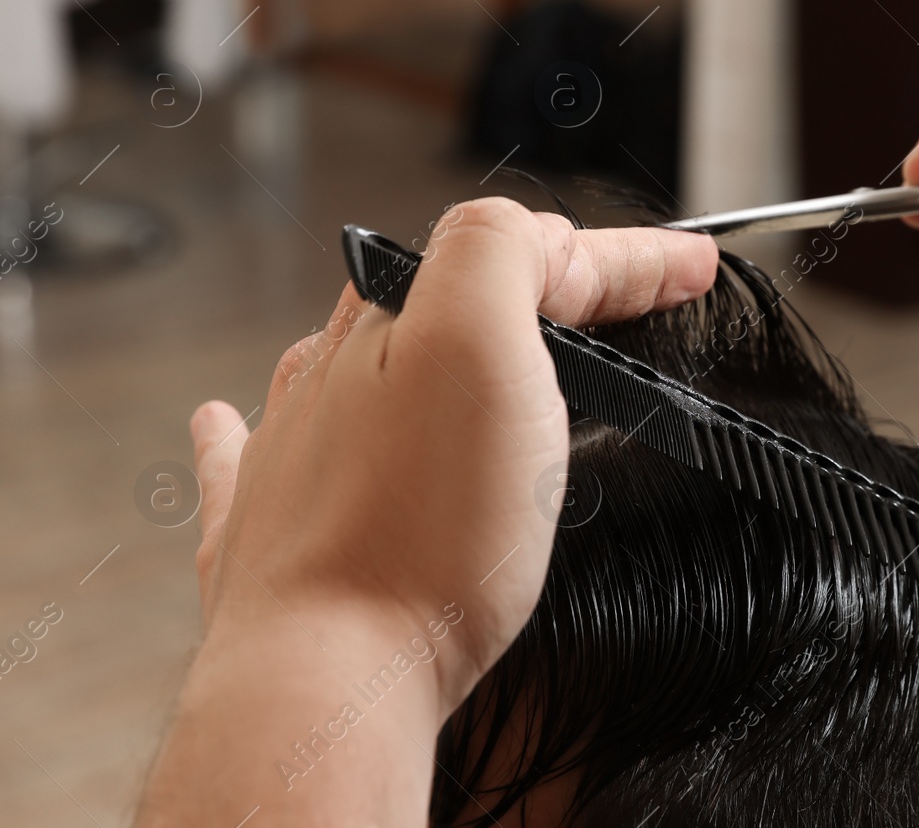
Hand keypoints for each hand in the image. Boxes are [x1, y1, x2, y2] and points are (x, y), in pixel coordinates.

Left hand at [137, 200, 716, 825]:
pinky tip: (226, 413)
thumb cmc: (418, 535)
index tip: (691, 267)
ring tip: (464, 338)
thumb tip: (532, 240)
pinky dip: (249, 426)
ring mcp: (293, 455)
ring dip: (408, 336)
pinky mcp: (265, 535)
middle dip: (532, 286)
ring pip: (349, 361)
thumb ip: (503, 254)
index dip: (624, 258)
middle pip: (444, 298)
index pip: (527, 256)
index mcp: (393, 321)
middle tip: (610, 299)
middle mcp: (334, 375)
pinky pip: (249, 453)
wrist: (327, 679)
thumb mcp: (481, 345)